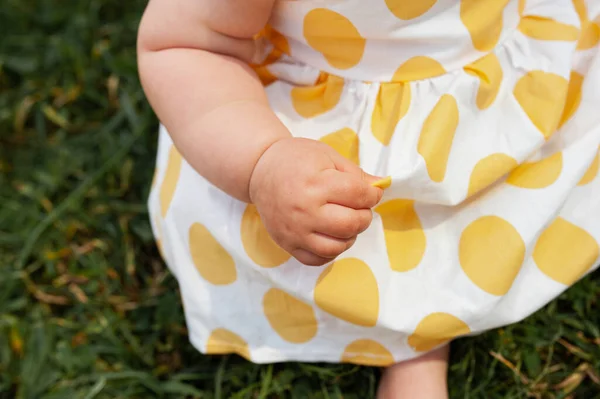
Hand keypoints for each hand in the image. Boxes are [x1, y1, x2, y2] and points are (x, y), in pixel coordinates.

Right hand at [248, 137, 382, 265]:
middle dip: (364, 216)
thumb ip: (356, 174)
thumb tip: (381, 187)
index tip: (371, 193)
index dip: (372, 194)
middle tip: (360, 207)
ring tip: (346, 222)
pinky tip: (332, 236)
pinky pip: (317, 259)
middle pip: (351, 224)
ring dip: (350, 236)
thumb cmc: (296, 159)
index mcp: (316, 184)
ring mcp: (294, 231)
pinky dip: (331, 252)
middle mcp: (304, 210)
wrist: (260, 171)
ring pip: (337, 247)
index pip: (359, 196)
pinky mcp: (287, 243)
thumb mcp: (327, 156)